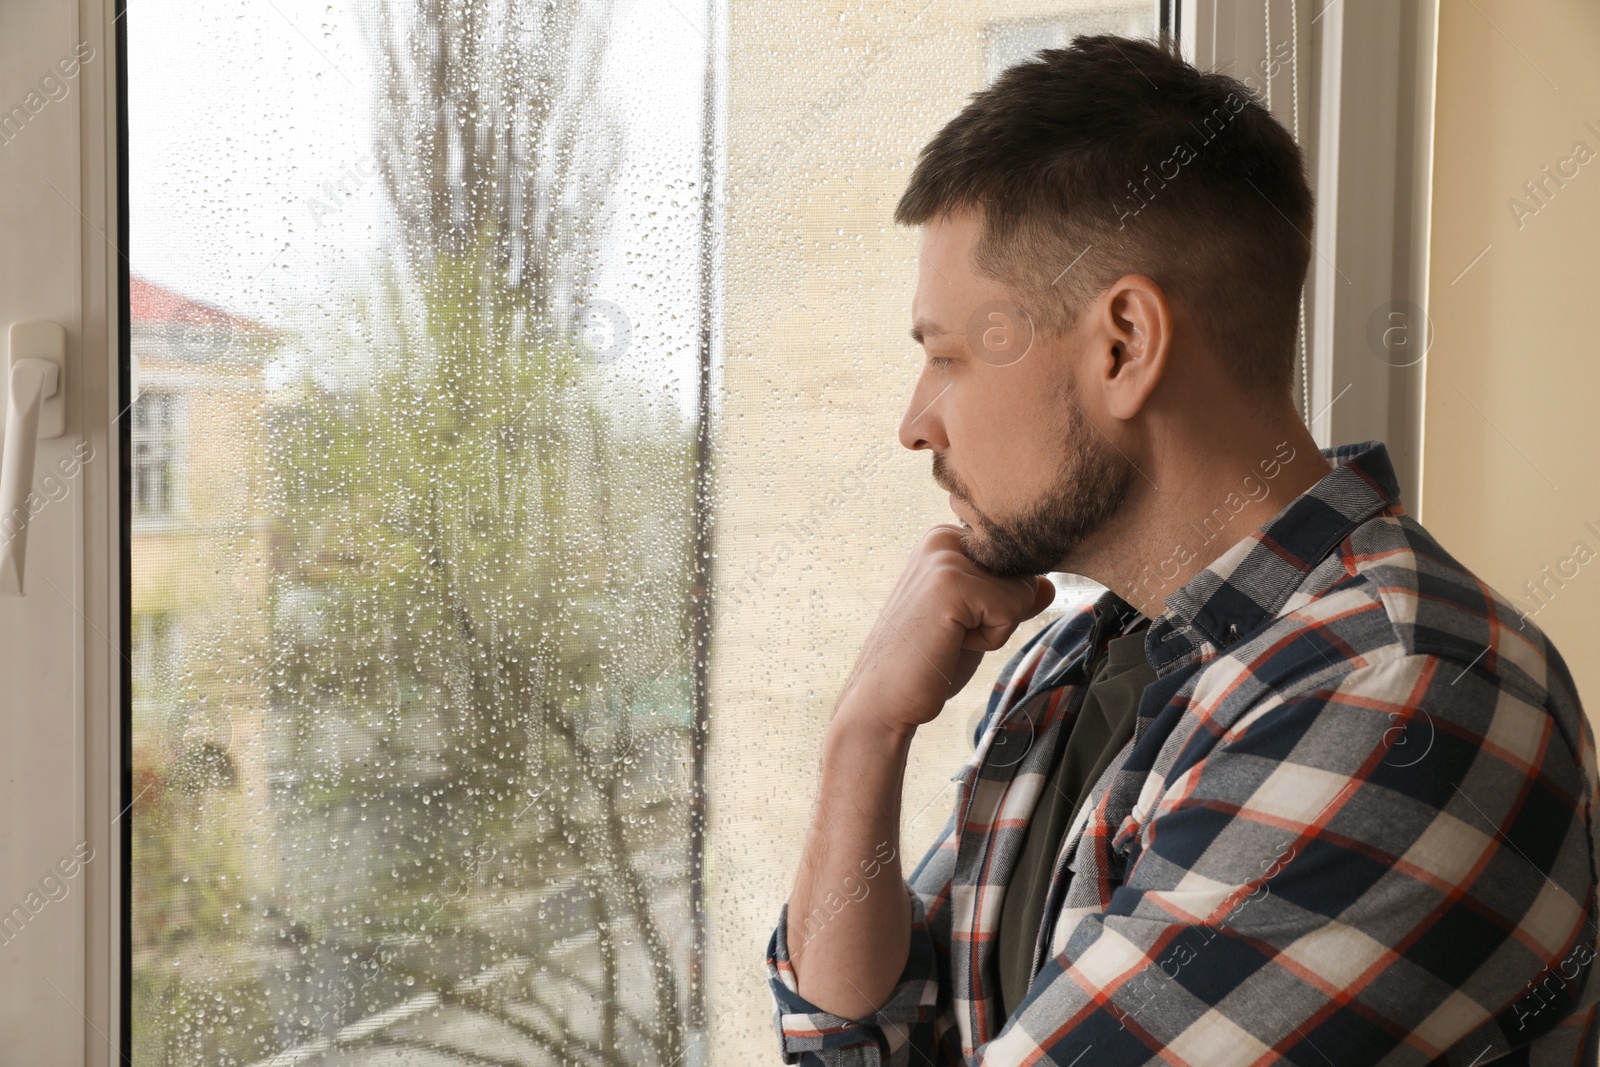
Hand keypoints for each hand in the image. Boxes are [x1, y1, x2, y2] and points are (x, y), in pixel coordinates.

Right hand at [836, 524, 1054, 734]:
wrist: (885, 697)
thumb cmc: (926, 660)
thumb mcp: (976, 621)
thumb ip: (1009, 598)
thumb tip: (1049, 586)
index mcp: (946, 538)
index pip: (1017, 563)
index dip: (999, 604)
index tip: (956, 620)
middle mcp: (944, 537)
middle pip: (1024, 575)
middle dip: (999, 615)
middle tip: (952, 633)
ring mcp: (945, 558)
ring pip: (1022, 592)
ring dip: (994, 629)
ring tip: (950, 638)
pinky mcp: (951, 583)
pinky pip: (1011, 610)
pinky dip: (990, 639)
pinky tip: (951, 642)